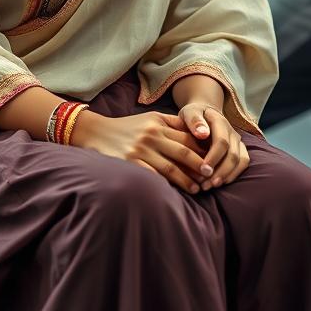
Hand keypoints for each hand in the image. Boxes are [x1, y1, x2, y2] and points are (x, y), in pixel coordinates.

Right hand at [72, 111, 211, 194]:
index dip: (202, 150)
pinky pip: (153, 176)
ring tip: (197, 189)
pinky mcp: (130, 163)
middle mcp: (151, 135)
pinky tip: (174, 192)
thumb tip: (198, 132)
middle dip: (200, 166)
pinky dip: (166, 185)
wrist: (96, 132)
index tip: (214, 160)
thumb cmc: (127, 127)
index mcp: (158, 123)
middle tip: (211, 176)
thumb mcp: (149, 118)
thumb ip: (171, 124)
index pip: (187, 137)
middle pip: (183, 152)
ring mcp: (140, 150)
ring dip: (187, 180)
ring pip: (171, 168)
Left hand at [178, 102, 249, 188]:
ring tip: (211, 186)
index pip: (222, 142)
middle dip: (220, 172)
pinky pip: (243, 163)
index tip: (203, 170)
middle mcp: (232, 131)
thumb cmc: (193, 115)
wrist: (203, 113)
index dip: (214, 157)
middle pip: (232, 154)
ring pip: (240, 161)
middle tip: (205, 185)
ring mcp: (237, 141)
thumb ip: (194, 121)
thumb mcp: (189, 113)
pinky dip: (234, 174)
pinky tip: (221, 183)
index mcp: (220, 121)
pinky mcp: (240, 149)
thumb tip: (202, 134)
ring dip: (227, 175)